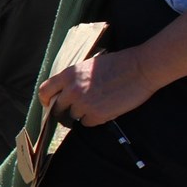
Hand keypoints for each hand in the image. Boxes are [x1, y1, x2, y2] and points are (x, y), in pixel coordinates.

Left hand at [38, 47, 156, 126]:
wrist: (142, 68)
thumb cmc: (118, 63)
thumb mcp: (89, 65)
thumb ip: (74, 78)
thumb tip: (64, 92)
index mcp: (69, 75)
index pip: (44, 91)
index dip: (45, 100)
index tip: (49, 103)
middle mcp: (72, 91)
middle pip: (57, 108)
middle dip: (64, 110)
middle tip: (75, 109)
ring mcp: (83, 104)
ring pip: (73, 116)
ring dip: (82, 113)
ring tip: (97, 104)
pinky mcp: (97, 115)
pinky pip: (87, 123)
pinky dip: (94, 119)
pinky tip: (105, 110)